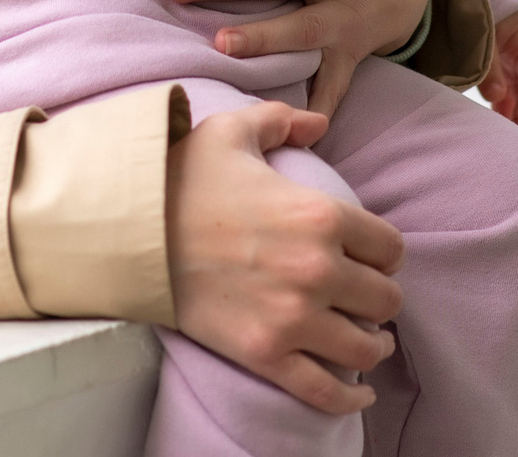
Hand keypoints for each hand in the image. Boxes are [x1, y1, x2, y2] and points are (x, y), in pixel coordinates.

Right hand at [166, 101, 403, 413]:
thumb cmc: (179, 179)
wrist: (127, 233)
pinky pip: (325, 391)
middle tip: (361, 296)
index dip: (383, 253)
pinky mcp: (264, 354)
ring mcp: (292, 317)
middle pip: (385, 299)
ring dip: (371, 344)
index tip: (370, 258)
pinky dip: (348, 397)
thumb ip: (281, 120)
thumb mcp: (229, 132)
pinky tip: (359, 392)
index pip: (390, 247)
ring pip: (365, 346)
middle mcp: (317, 269)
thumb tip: (319, 122)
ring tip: (366, 340)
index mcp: (319, 214)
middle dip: (378, 297)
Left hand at [479, 10, 517, 130]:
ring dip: (515, 106)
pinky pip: (507, 79)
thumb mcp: (481, 36)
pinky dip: (504, 97)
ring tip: (510, 131)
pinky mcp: (499, 53)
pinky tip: (499, 113)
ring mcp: (511, 50)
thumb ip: (489, 66)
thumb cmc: (473, 5)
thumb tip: (498, 98)